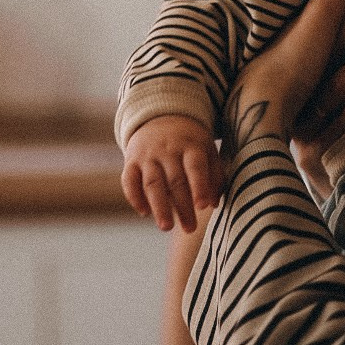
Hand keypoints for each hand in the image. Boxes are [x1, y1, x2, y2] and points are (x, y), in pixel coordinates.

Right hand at [121, 115, 223, 232]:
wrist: (160, 116)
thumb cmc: (190, 142)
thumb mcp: (207, 150)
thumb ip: (215, 175)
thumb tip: (214, 204)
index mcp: (191, 146)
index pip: (196, 167)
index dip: (200, 186)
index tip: (204, 206)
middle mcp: (168, 150)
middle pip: (175, 180)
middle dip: (182, 207)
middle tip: (190, 229)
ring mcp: (148, 155)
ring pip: (152, 183)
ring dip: (159, 207)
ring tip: (166, 227)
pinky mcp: (131, 161)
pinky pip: (129, 181)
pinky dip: (135, 197)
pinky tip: (144, 213)